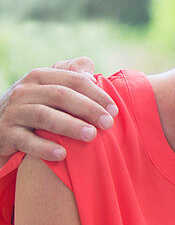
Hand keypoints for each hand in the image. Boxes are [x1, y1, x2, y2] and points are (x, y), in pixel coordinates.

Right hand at [0, 58, 115, 162]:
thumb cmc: (36, 105)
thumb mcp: (49, 87)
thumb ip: (70, 73)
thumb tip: (90, 69)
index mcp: (40, 76)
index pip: (73, 80)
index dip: (97, 94)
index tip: (114, 110)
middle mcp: (24, 91)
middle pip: (61, 95)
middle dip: (88, 108)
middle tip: (108, 123)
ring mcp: (13, 112)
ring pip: (43, 116)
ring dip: (70, 125)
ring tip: (91, 135)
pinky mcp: (5, 134)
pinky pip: (25, 141)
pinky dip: (44, 147)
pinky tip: (62, 154)